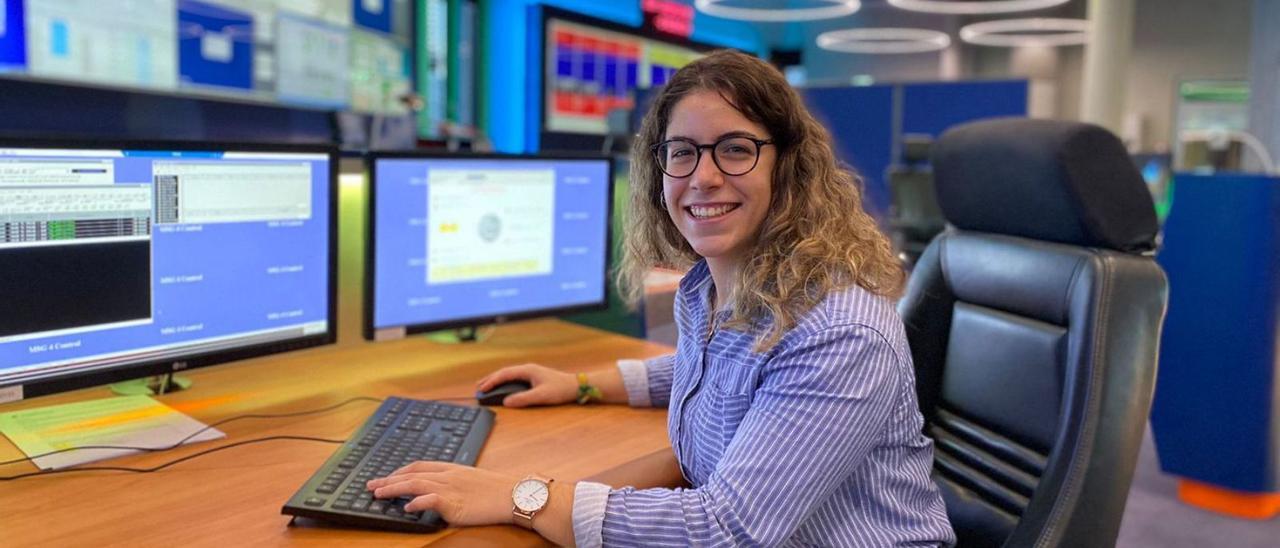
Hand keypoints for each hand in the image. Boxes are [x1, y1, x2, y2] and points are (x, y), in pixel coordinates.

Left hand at [366, 461, 517, 526]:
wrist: (513, 494)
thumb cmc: (496, 491)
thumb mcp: (472, 481)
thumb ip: (453, 484)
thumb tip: (437, 494)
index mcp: (452, 468)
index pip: (419, 465)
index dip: (400, 471)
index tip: (387, 476)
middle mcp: (448, 475)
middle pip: (412, 473)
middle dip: (389, 479)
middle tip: (371, 485)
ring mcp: (451, 487)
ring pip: (416, 483)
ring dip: (394, 488)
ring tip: (379, 493)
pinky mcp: (455, 502)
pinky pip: (431, 500)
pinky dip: (417, 502)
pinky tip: (407, 507)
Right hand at [476, 363, 577, 406]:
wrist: (576, 386)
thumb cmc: (561, 389)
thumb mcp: (541, 396)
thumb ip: (523, 399)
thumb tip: (507, 402)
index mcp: (528, 370)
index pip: (505, 374)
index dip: (492, 381)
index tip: (482, 388)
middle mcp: (528, 369)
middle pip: (504, 372)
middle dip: (491, 379)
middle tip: (479, 387)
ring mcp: (531, 373)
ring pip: (509, 375)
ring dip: (497, 380)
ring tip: (486, 387)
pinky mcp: (533, 378)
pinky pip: (514, 378)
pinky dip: (505, 382)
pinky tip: (502, 388)